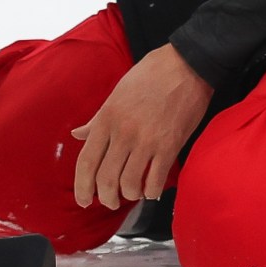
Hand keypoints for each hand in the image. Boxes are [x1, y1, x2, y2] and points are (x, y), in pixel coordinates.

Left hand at [71, 45, 213, 207]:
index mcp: (107, 118)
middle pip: (106, 179)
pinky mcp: (169, 146)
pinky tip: (151, 188)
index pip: (86, 162)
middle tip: (110, 201)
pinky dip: (151, 191)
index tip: (83, 200)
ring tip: (133, 193)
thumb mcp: (117, 93)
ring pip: (129, 184)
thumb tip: (78, 134)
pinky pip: (155, 180)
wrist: (187, 65)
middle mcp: (123, 132)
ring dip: (129, 195)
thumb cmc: (151, 75)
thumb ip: (97, 119)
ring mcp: (146, 140)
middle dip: (106, 198)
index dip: (82, 187)